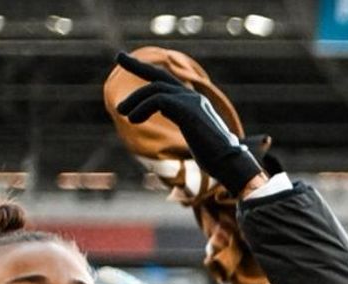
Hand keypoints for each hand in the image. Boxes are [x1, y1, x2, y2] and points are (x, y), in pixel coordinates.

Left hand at [115, 52, 263, 197]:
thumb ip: (184, 124)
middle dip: (138, 64)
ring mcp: (191, 101)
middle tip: (119, 57)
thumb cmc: (214, 158)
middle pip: (160, 75)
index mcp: (193, 102)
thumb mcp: (195, 137)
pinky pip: (158, 100)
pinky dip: (142, 108)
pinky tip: (133, 119)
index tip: (131, 61)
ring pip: (155, 88)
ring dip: (135, 100)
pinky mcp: (187, 109)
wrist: (228, 163)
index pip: (167, 81)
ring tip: (122, 111)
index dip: (148, 70)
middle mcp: (192, 97)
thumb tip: (174, 121)